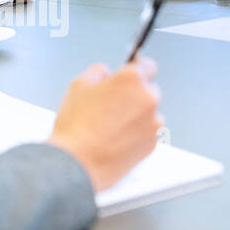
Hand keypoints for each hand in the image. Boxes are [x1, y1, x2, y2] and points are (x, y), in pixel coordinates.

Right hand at [47, 57, 162, 192]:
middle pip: (148, 91)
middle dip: (134, 96)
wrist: (77, 164)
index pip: (147, 66)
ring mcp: (153, 123)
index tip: (132, 76)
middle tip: (111, 107)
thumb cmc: (75, 126)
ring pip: (148, 114)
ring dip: (135, 116)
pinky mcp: (153, 143)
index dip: (137, 70)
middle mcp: (148, 98)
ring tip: (110, 128)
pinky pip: (147, 133)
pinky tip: (115, 140)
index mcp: (132, 79)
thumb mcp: (78, 86)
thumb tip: (106, 73)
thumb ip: (98, 72)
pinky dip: (136, 134)